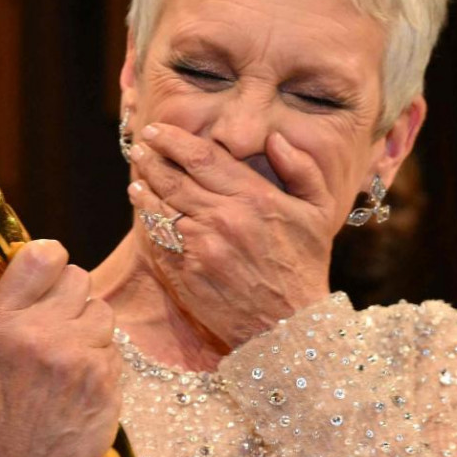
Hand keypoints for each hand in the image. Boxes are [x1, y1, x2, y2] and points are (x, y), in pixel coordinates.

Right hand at [0, 240, 120, 456]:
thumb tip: (22, 265)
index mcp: (0, 321)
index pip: (42, 255)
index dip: (52, 261)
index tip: (51, 275)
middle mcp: (38, 333)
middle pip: (79, 279)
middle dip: (72, 300)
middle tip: (58, 328)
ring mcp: (74, 355)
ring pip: (102, 311)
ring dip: (90, 330)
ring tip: (68, 360)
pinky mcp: (104, 377)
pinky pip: (113, 346)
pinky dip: (101, 360)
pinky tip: (81, 384)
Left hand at [127, 124, 332, 348]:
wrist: (288, 327)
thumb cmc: (305, 267)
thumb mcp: (319, 212)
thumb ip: (302, 169)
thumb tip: (274, 139)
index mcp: (255, 199)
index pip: (202, 157)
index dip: (175, 140)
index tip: (159, 129)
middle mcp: (224, 219)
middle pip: (174, 178)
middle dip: (153, 157)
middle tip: (142, 144)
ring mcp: (201, 248)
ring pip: (161, 206)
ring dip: (144, 185)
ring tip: (138, 172)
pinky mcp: (186, 273)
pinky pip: (158, 237)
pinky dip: (147, 218)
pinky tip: (143, 206)